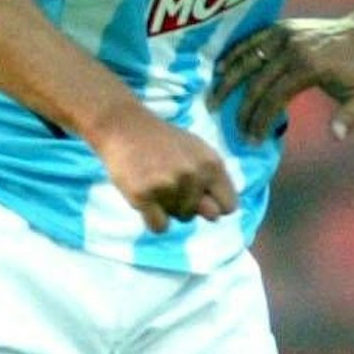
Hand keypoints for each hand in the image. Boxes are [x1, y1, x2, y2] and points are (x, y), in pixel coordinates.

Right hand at [90, 104, 239, 230]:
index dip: (216, 205)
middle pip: (206, 216)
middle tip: (174, 187)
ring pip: (179, 218)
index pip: (229, 206)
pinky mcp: (143, 195)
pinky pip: (159, 227)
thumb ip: (212, 180)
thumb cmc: (163, 143)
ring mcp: (168, 184)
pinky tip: (145, 197)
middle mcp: (193, 174)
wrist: (124, 127)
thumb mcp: (196, 152)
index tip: (202, 198)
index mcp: (211, 163)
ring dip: (169, 207)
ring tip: (156, 182)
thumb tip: (216, 216)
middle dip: (193, 206)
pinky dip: (152, 219)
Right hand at [211, 19, 353, 142]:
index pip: (273, 97)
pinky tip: (220, 69)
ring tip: (212, 100)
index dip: (259, 121)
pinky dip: (233, 54)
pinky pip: (250, 40)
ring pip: (246, 57)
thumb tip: (336, 136)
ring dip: (227, 80)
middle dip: (241, 109)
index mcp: (309, 65)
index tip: (252, 140)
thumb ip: (350, 116)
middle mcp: (292, 47)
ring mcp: (284, 34)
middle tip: (232, 129)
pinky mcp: (282, 26)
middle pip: (255, 81)